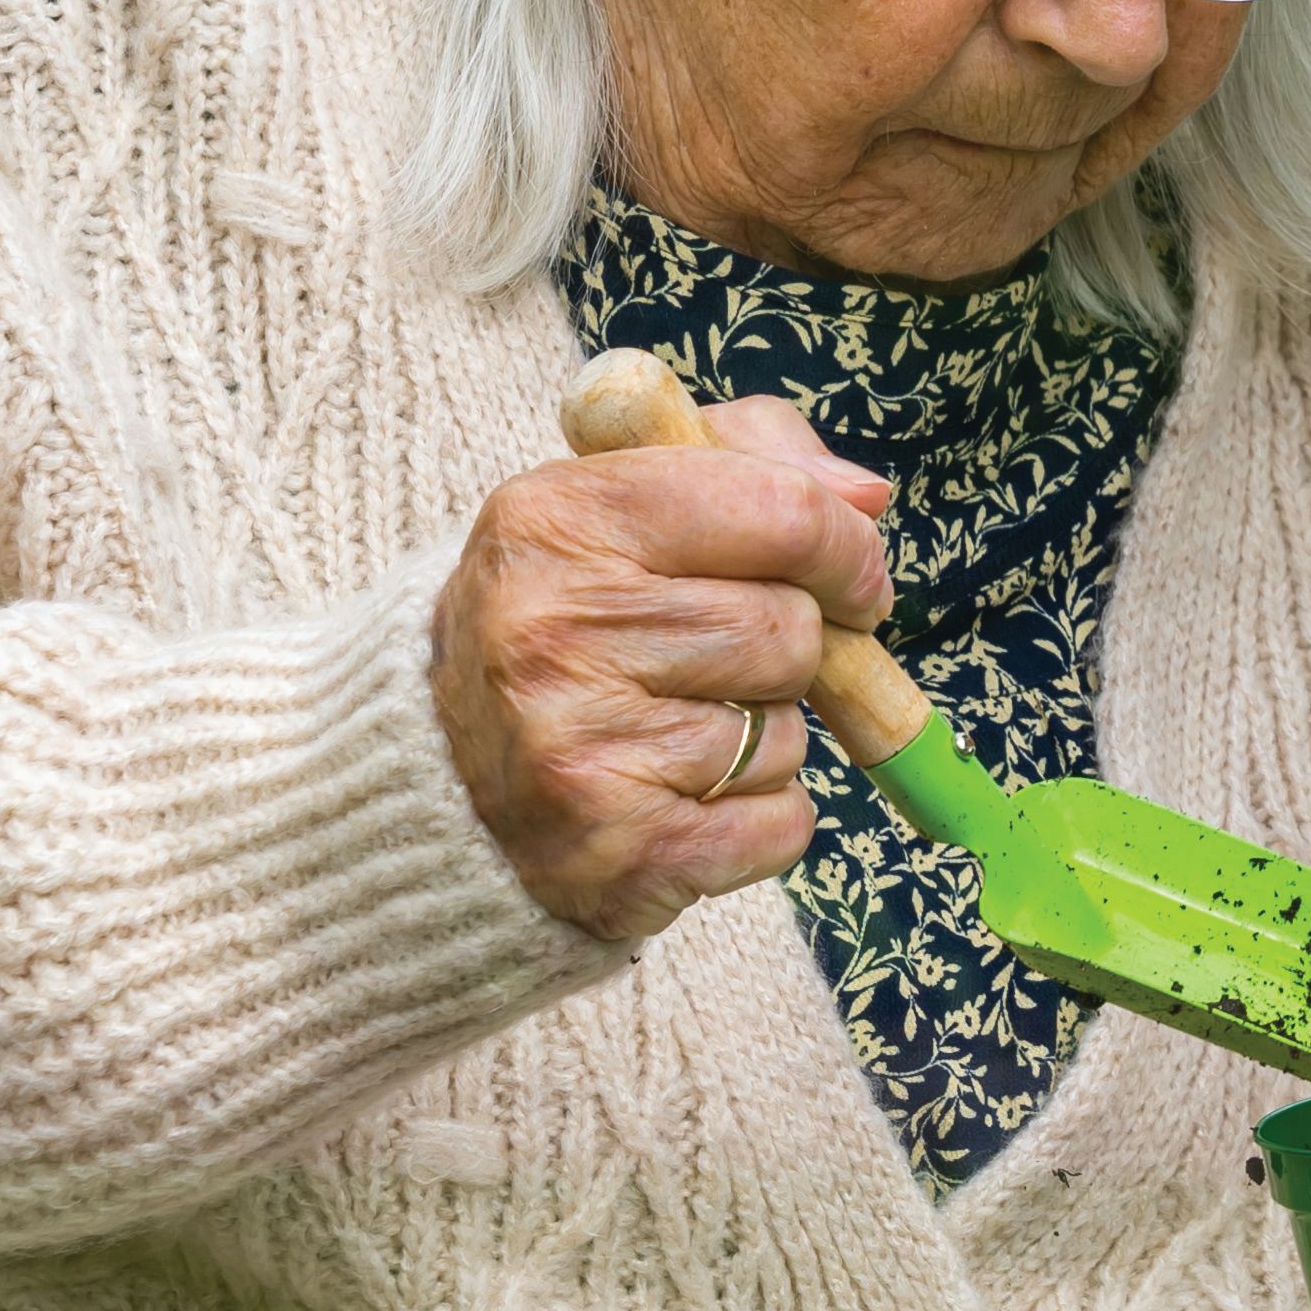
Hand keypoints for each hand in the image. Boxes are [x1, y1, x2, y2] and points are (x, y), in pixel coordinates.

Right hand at [431, 396, 893, 939]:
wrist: (443, 779)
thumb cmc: (568, 622)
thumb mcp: (623, 503)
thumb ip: (754, 460)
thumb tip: (868, 498)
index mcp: (558, 518)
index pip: (779, 514)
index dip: (845, 550)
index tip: (853, 580)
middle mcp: (555, 628)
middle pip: (788, 631)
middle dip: (788, 651)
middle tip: (719, 664)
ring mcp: (581, 746)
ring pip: (786, 734)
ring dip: (763, 739)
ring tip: (671, 734)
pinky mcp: (620, 850)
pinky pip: (782, 824)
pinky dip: (759, 819)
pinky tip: (680, 801)